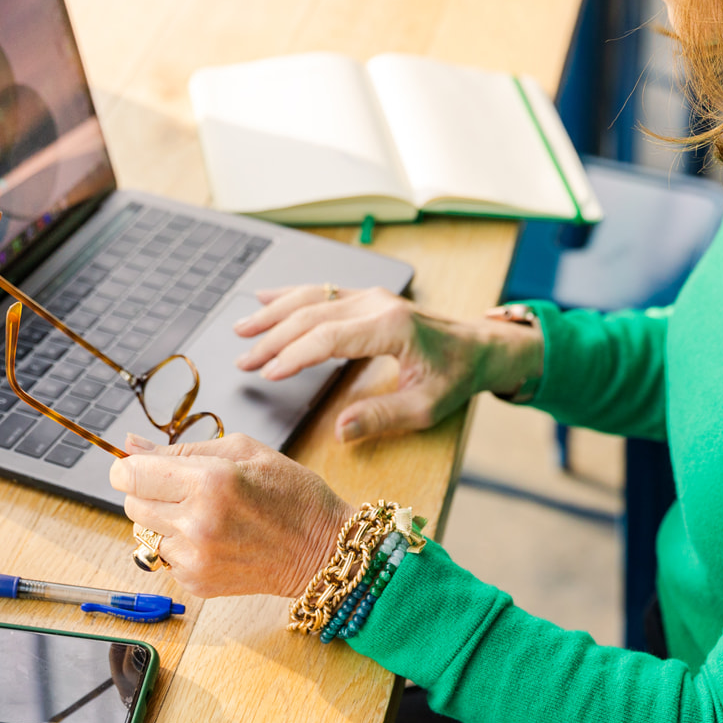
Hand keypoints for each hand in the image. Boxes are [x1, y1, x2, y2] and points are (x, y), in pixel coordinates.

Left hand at [110, 433, 350, 598]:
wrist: (322, 550)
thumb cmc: (291, 494)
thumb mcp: (243, 450)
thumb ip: (181, 448)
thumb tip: (129, 445)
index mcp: (209, 481)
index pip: (130, 475)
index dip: (129, 467)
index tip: (140, 466)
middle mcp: (196, 523)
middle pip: (130, 504)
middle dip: (148, 490)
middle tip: (183, 487)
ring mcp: (194, 558)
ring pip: (143, 532)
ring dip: (163, 519)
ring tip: (203, 513)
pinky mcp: (196, 582)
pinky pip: (164, 556)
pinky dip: (179, 544)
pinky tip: (213, 537)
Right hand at [233, 285, 541, 442]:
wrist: (480, 347)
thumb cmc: (456, 377)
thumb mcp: (426, 408)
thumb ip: (382, 418)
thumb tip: (340, 431)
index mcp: (391, 328)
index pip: (328, 338)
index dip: (294, 355)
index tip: (268, 374)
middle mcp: (377, 304)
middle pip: (312, 315)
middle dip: (273, 338)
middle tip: (242, 361)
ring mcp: (371, 296)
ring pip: (312, 297)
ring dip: (274, 313)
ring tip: (242, 330)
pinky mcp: (368, 297)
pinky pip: (322, 290)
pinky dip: (290, 294)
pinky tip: (264, 297)